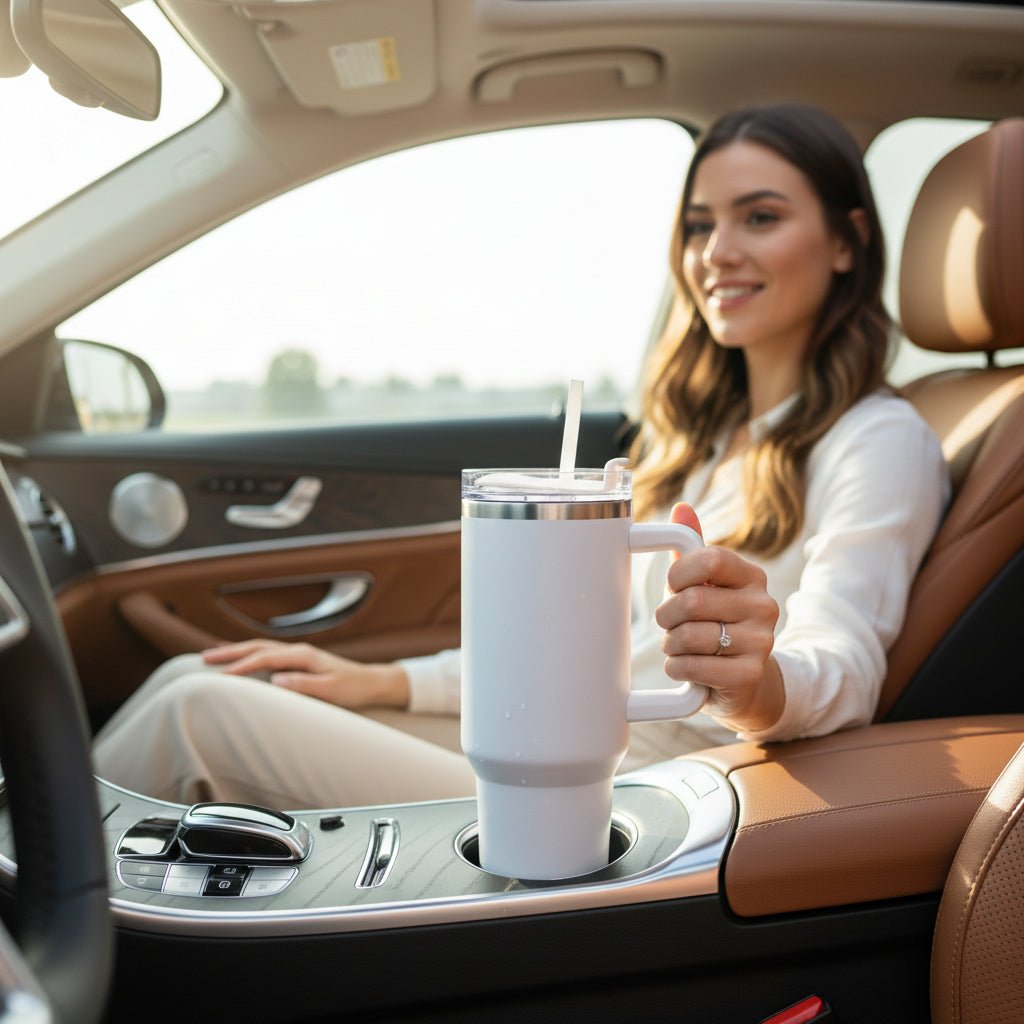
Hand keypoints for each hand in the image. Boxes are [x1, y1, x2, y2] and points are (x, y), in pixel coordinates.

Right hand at [201, 640, 409, 709]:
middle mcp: (299, 651)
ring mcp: (299, 654)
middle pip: (258, 647)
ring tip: (212, 656)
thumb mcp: (331, 690)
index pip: (265, 659)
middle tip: (204, 659)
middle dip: (231, 653)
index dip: (242, 666)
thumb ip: (304, 685)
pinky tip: (241, 656)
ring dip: (237, 651)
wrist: (372, 682)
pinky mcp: (299, 661)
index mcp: (304, 656)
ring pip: (261, 648)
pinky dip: (251, 654)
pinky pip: (268, 654)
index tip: (222, 675)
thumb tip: (277, 681)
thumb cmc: (353, 688)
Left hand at [655, 504, 783, 732]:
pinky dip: (676, 667)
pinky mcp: (749, 675)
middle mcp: (763, 606)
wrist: (744, 681)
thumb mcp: (706, 585)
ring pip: (689, 636)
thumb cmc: (716, 623)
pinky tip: (684, 666)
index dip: (678, 574)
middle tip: (669, 624)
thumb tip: (681, 508)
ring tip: (678, 647)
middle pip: (692, 601)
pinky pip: (693, 666)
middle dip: (667, 616)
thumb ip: (692, 548)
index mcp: (752, 577)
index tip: (672, 588)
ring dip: (670, 645)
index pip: (709, 559)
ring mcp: (761, 642)